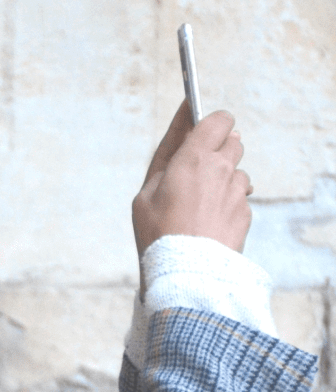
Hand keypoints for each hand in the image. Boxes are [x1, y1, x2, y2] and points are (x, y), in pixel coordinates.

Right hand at [132, 101, 252, 263]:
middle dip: (218, 150)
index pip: (218, 119)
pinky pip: (239, 198)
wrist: (185, 272)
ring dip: (224, 180)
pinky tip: (208, 222)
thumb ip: (168, 156)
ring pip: (237, 171)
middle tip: (196, 172)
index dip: (211, 123)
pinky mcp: (246, 212)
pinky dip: (227, 204)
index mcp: (194, 158)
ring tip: (200, 204)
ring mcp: (238, 191)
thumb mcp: (146, 192)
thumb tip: (188, 127)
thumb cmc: (158, 232)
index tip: (200, 130)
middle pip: (234, 141)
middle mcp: (222, 169)